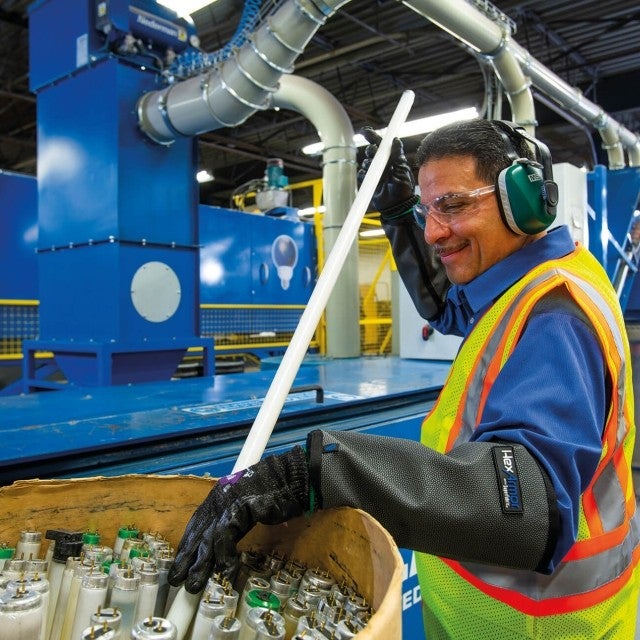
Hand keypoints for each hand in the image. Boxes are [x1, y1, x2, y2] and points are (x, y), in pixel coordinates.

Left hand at [168, 446, 308, 592]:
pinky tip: (226, 572)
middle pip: (198, 531)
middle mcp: (220, 497)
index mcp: (219, 495)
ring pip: (208, 537)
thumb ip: (235, 522)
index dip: (187, 543)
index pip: (197, 522)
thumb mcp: (246, 508)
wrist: (291, 479)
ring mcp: (229, 502)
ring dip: (201, 564)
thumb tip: (225, 546)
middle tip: (176, 578)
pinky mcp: (241, 508)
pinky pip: (227, 537)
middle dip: (186, 557)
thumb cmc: (273, 494)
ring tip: (194, 584)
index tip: (180, 561)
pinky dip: (225, 557)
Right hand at [357, 127, 417, 217]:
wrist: (396, 207)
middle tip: (372, 152)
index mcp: (392, 159)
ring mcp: (375, 173)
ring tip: (372, 167)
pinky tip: (367, 176)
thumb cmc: (403, 190)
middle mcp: (383, 164)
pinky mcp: (369, 181)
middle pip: (372, 151)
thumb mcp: (402, 170)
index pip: (382, 144)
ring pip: (366, 162)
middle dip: (370, 150)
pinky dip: (363, 173)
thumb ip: (397, 155)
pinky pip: (362, 174)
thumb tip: (395, 140)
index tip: (366, 131)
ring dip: (367, 162)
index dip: (374, 136)